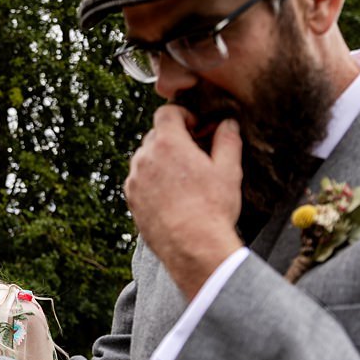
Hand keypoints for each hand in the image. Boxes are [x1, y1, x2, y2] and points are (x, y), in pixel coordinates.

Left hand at [124, 105, 243, 298]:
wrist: (192, 247)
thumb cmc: (212, 208)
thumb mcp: (229, 170)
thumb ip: (227, 140)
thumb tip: (228, 123)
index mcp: (167, 144)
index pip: (166, 113)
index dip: (184, 116)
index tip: (197, 128)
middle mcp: (144, 158)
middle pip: (155, 135)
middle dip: (175, 139)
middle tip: (196, 153)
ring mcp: (134, 180)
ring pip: (145, 159)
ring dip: (162, 160)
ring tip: (185, 177)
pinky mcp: (131, 200)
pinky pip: (140, 181)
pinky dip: (153, 180)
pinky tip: (173, 195)